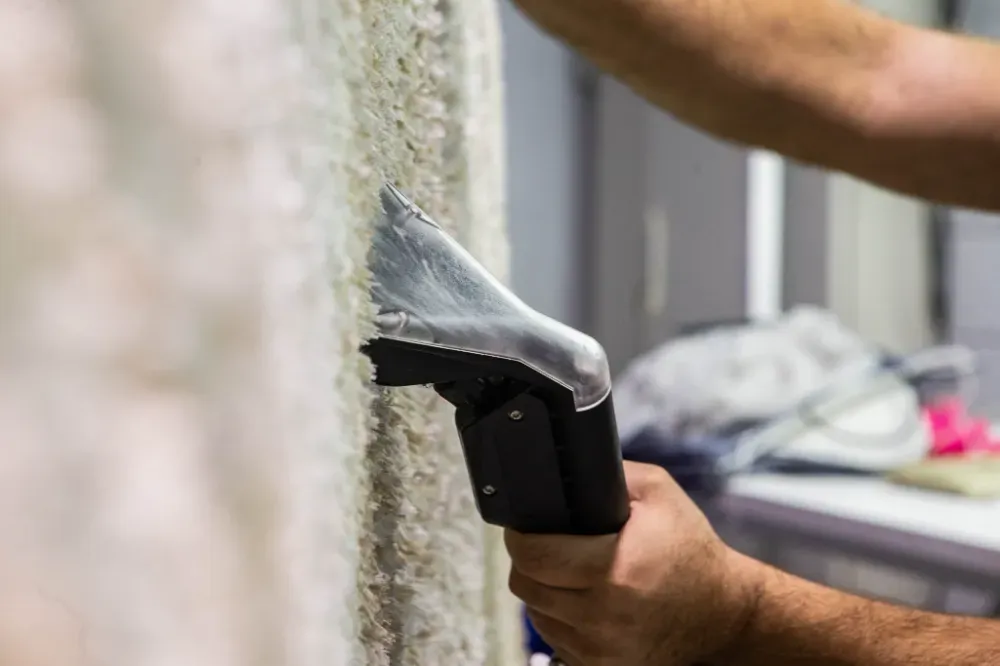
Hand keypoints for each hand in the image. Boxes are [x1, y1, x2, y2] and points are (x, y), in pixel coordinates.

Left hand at [505, 461, 761, 664]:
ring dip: (544, 590)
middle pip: (525, 584)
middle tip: (549, 545)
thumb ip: (610, 474)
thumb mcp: (658, 492)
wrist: (723, 614)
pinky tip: (582, 599)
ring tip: (571, 572)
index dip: (522, 536)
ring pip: (535, 612)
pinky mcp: (598, 665)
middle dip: (530, 560)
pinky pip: (554, 637)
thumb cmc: (689, 550)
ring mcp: (598, 647)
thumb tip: (566, 469)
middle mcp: (603, 615)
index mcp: (615, 567)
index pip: (533, 555)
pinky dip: (559, 617)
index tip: (527, 526)